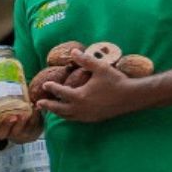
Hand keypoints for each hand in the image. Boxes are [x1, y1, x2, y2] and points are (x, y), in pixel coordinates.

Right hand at [0, 100, 44, 143]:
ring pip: (17, 132)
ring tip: (24, 114)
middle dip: (6, 126)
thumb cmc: (6, 107)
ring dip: (20, 124)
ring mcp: (17, 133)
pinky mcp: (29, 130)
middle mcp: (4, 131)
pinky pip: (31, 127)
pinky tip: (35, 110)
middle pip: (2, 133)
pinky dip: (34, 119)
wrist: (26, 112)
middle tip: (12, 117)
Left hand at [35, 46, 150, 122]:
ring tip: (51, 110)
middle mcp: (81, 109)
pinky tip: (69, 113)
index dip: (52, 88)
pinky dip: (69, 116)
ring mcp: (87, 116)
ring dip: (58, 113)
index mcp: (80, 96)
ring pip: (68, 116)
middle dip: (48, 106)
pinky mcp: (94, 119)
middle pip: (59, 109)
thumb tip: (72, 52)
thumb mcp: (100, 68)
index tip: (45, 84)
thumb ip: (85, 60)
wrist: (132, 97)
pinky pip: (77, 119)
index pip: (60, 93)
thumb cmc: (116, 81)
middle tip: (39, 104)